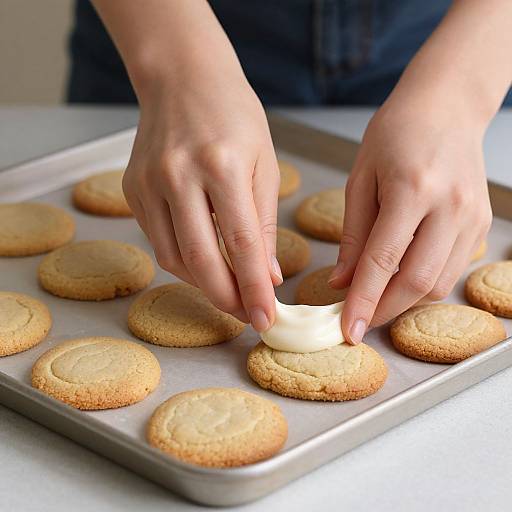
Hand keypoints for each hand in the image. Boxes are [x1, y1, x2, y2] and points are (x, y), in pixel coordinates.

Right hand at [123, 68, 281, 330]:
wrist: (182, 78)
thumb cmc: (234, 116)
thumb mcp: (264, 163)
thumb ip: (265, 225)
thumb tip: (268, 276)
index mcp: (222, 164)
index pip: (241, 244)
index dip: (255, 288)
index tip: (266, 319)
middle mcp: (179, 174)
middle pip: (200, 259)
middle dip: (225, 298)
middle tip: (245, 317)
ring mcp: (148, 182)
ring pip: (173, 258)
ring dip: (203, 284)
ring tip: (229, 290)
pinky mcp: (131, 189)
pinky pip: (158, 241)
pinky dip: (183, 262)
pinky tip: (204, 263)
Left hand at [329, 93, 491, 343]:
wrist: (446, 107)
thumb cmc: (395, 135)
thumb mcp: (360, 179)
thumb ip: (353, 236)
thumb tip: (342, 282)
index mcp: (412, 189)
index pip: (383, 262)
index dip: (363, 302)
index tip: (348, 330)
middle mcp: (449, 206)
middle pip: (418, 282)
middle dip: (385, 310)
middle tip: (359, 320)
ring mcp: (472, 216)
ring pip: (439, 283)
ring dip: (405, 300)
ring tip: (378, 296)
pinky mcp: (481, 223)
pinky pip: (452, 269)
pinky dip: (425, 282)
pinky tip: (403, 274)